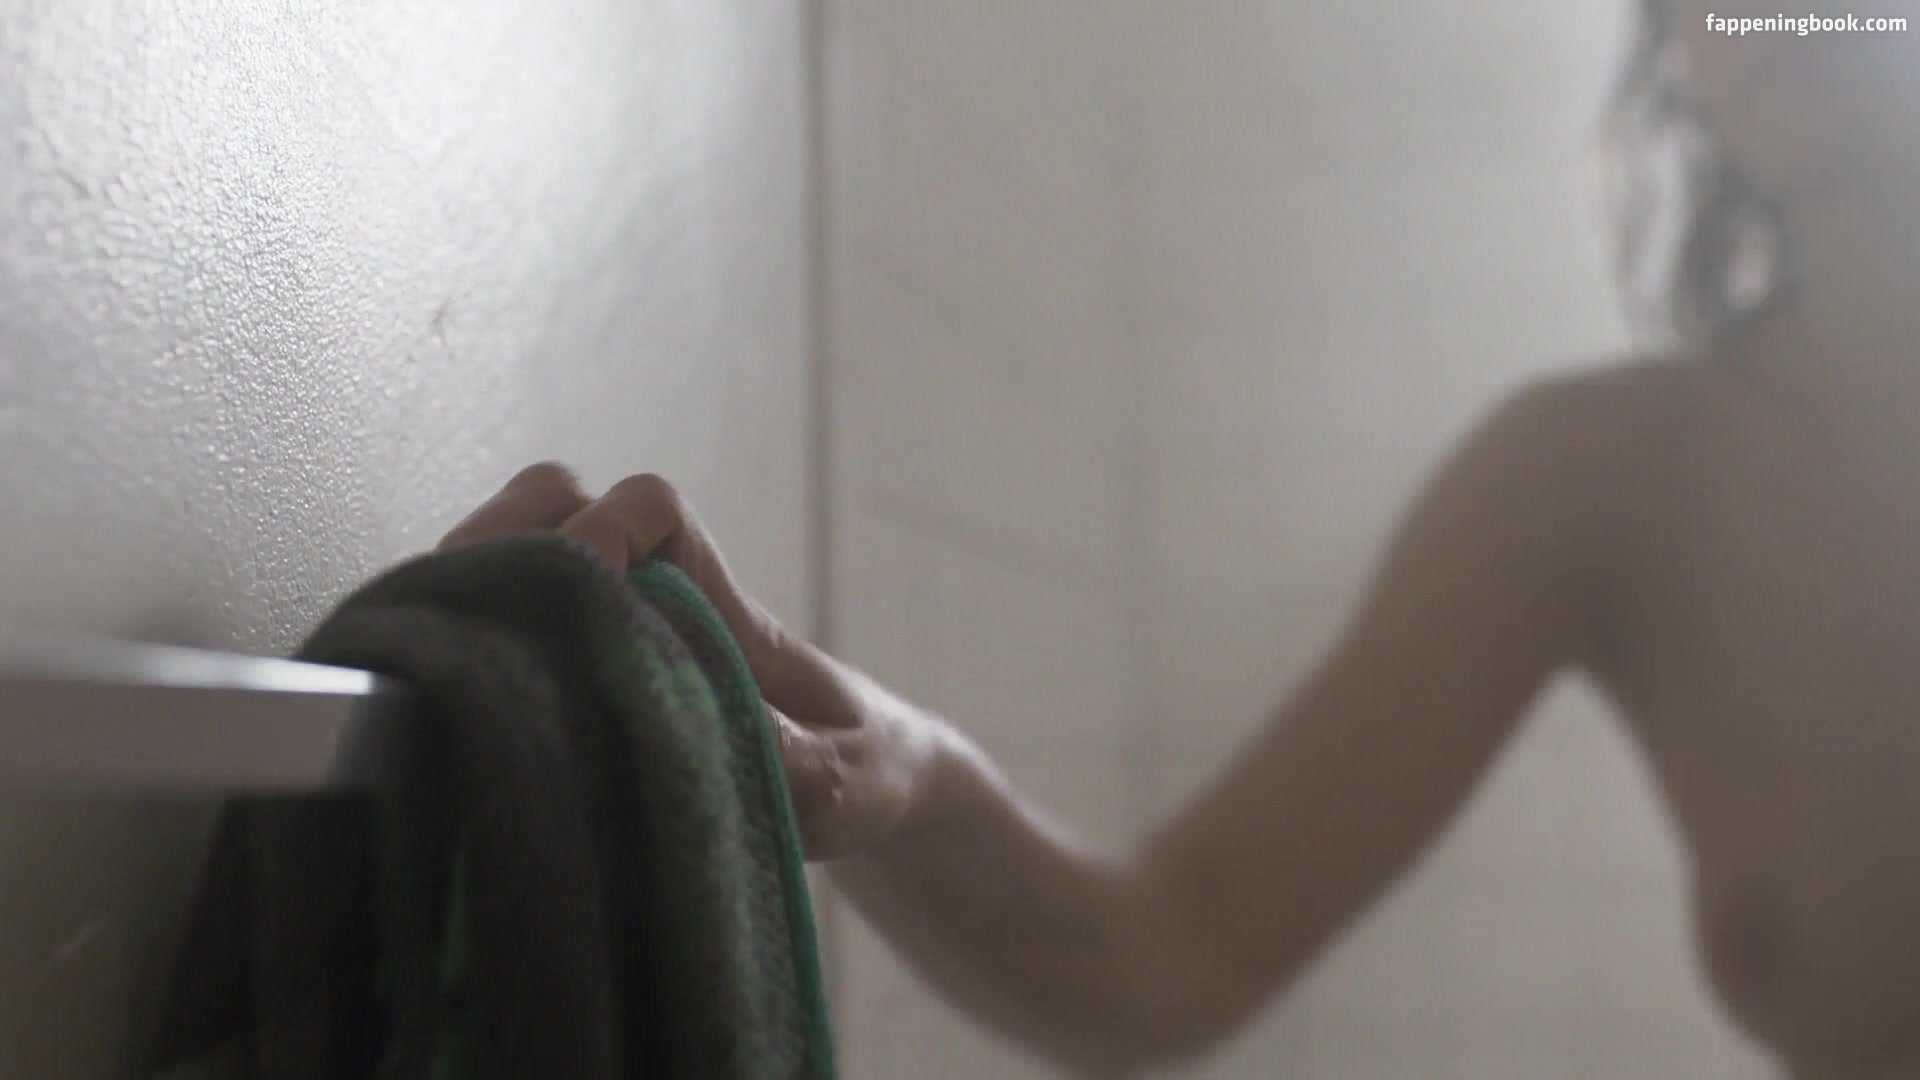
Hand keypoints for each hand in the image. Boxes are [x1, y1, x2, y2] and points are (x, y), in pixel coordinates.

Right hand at [437, 463, 930, 859]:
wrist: (867, 792)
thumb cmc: (859, 772)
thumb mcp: (846, 784)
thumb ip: (792, 763)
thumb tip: (706, 730)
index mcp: (718, 606)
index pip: (650, 508)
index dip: (603, 529)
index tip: (582, 594)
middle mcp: (652, 600)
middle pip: (551, 506)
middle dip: (500, 549)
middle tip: (468, 632)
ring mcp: (605, 634)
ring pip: (506, 561)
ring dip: (465, 597)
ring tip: (438, 670)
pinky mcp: (574, 680)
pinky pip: (494, 630)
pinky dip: (458, 651)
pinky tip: (439, 713)